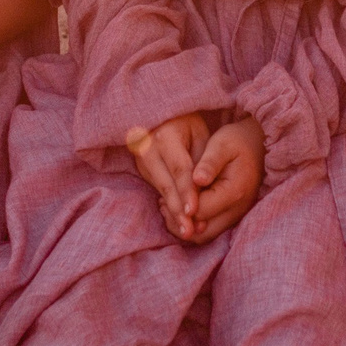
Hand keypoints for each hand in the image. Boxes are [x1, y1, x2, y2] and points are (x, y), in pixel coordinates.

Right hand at [123, 112, 210, 234]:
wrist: (161, 113)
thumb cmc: (187, 122)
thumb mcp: (199, 133)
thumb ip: (201, 160)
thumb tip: (204, 190)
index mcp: (165, 135)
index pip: (179, 168)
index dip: (187, 191)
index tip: (194, 211)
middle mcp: (148, 148)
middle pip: (166, 183)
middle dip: (178, 209)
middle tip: (189, 231)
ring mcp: (141, 159)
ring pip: (160, 189)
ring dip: (173, 212)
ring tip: (186, 231)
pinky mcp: (142, 168)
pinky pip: (158, 188)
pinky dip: (169, 204)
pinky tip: (179, 220)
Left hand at [175, 118, 264, 243]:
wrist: (258, 145)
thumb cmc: (237, 141)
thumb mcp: (222, 144)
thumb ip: (209, 163)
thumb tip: (197, 180)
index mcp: (234, 192)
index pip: (200, 211)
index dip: (180, 206)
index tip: (163, 195)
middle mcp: (238, 210)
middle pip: (201, 232)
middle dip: (179, 221)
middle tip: (162, 204)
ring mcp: (236, 215)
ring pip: (205, 235)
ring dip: (185, 225)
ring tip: (168, 205)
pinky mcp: (232, 216)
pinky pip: (209, 229)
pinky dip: (193, 223)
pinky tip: (181, 204)